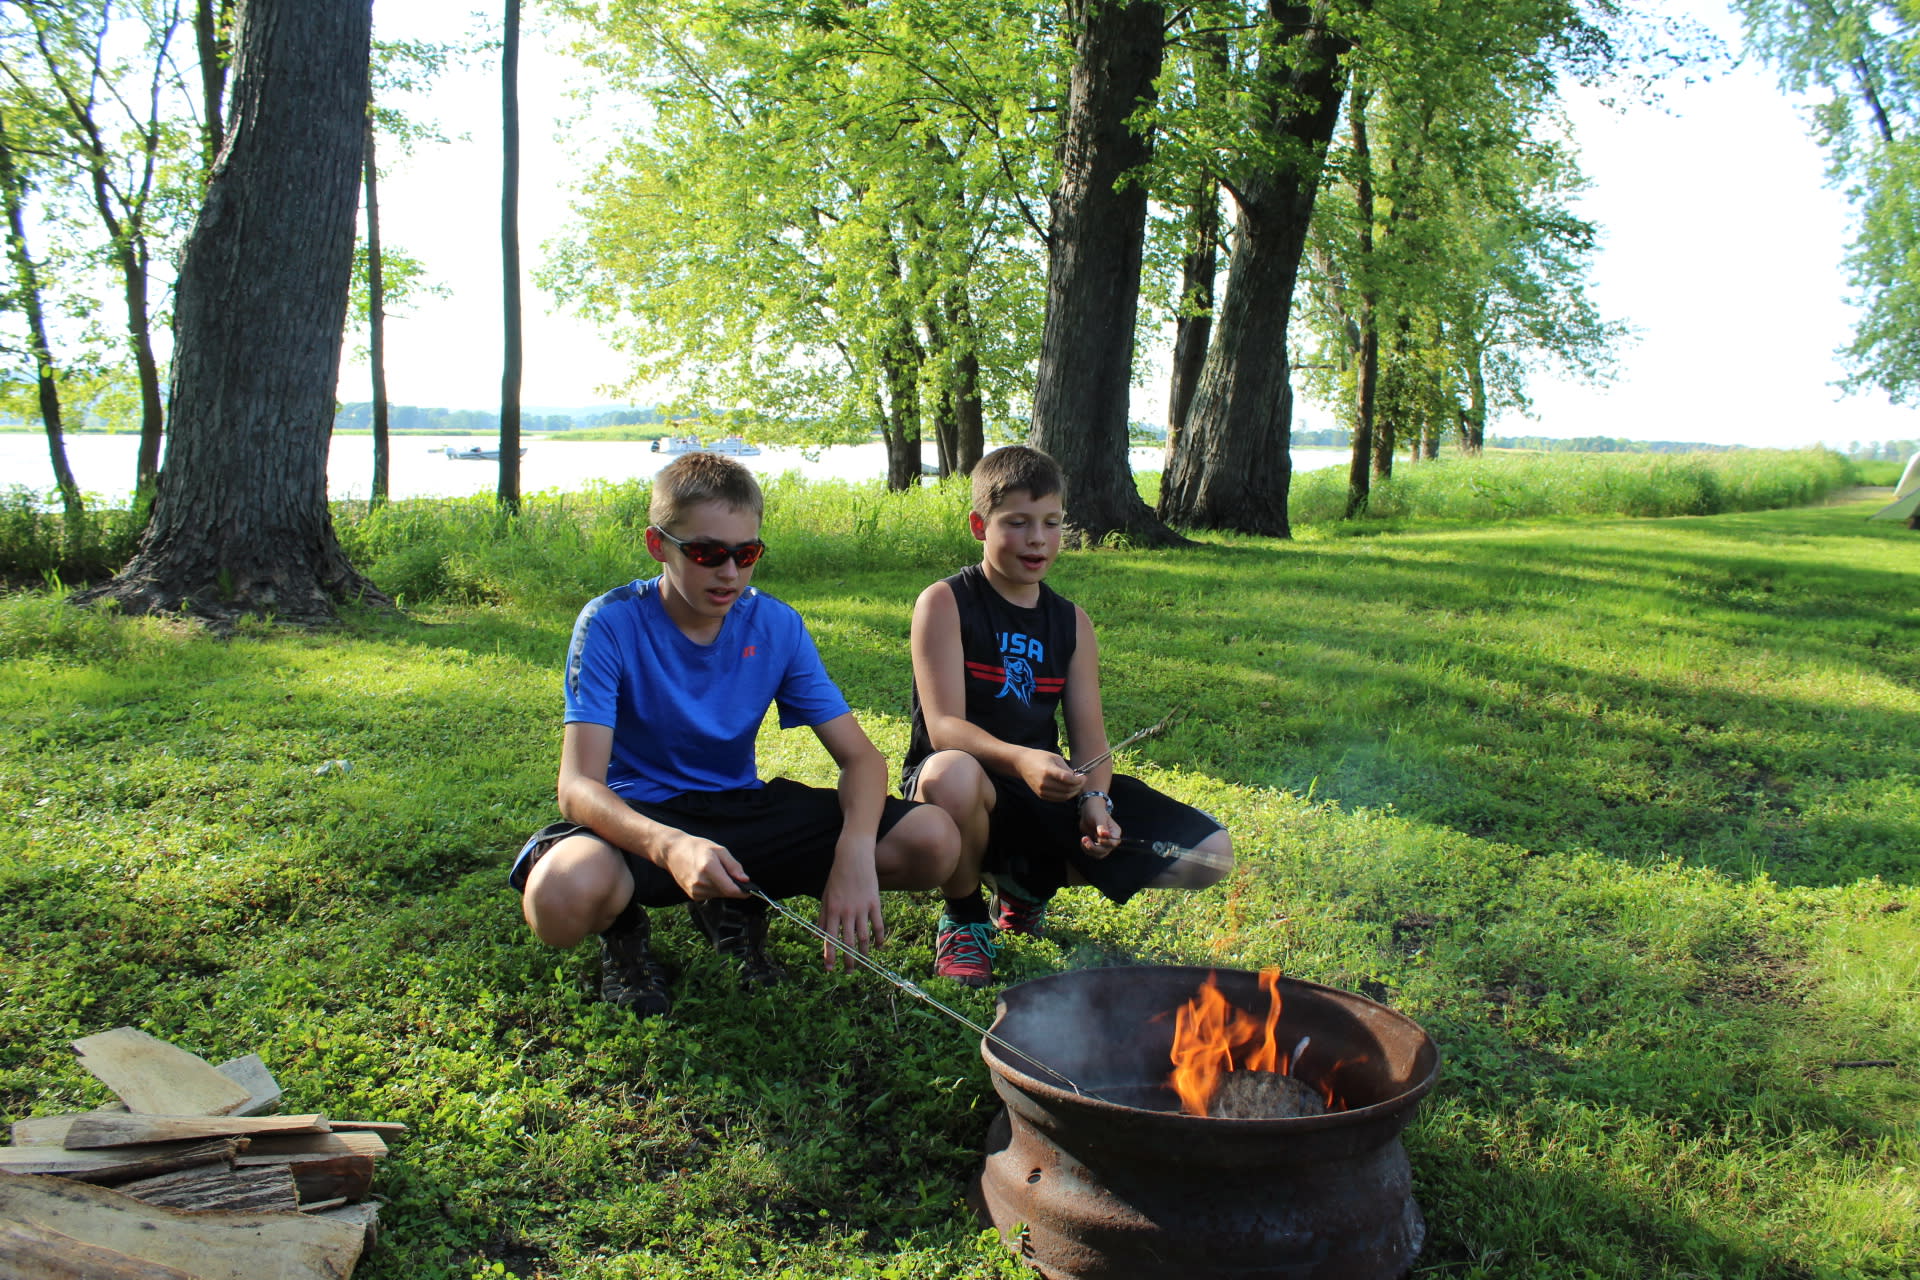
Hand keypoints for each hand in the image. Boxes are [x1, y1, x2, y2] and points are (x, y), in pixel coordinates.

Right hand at [659, 831, 748, 900]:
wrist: (673, 852)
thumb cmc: (698, 848)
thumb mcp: (719, 850)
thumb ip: (733, 866)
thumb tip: (745, 879)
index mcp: (709, 868)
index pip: (730, 889)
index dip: (743, 891)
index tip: (750, 889)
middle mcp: (701, 882)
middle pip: (726, 892)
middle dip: (732, 886)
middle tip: (728, 873)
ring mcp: (695, 890)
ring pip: (719, 895)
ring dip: (722, 887)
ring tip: (714, 873)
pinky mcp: (693, 896)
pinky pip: (710, 896)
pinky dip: (714, 889)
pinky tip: (707, 878)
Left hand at [818, 839, 883, 969]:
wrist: (853, 858)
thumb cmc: (836, 877)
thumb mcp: (825, 896)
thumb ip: (822, 916)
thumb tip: (818, 934)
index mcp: (832, 910)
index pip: (830, 938)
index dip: (830, 955)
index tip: (830, 968)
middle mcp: (846, 912)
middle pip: (848, 942)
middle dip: (848, 960)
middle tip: (849, 972)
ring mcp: (862, 908)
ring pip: (864, 937)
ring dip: (864, 953)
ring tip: (863, 963)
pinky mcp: (874, 903)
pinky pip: (878, 925)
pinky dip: (879, 938)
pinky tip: (879, 947)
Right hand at [1017, 748, 1082, 802]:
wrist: (1023, 764)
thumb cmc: (1040, 757)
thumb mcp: (1055, 758)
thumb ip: (1066, 769)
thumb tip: (1076, 778)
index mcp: (1048, 771)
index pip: (1067, 779)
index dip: (1078, 780)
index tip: (1084, 777)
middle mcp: (1044, 783)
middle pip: (1067, 789)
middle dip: (1078, 786)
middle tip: (1082, 781)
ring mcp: (1042, 790)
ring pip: (1064, 796)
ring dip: (1073, 792)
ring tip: (1077, 785)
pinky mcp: (1041, 795)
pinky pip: (1058, 799)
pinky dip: (1066, 795)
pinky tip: (1069, 789)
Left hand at [1079, 796, 1120, 857]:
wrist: (1088, 811)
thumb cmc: (1095, 812)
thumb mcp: (1098, 817)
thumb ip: (1102, 826)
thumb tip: (1105, 835)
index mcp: (1115, 832)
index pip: (1114, 843)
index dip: (1106, 843)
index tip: (1097, 839)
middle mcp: (1111, 840)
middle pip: (1105, 850)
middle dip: (1094, 847)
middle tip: (1085, 839)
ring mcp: (1103, 844)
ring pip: (1099, 854)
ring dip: (1089, 849)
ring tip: (1083, 839)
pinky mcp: (1096, 845)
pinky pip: (1092, 852)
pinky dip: (1086, 849)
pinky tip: (1083, 840)